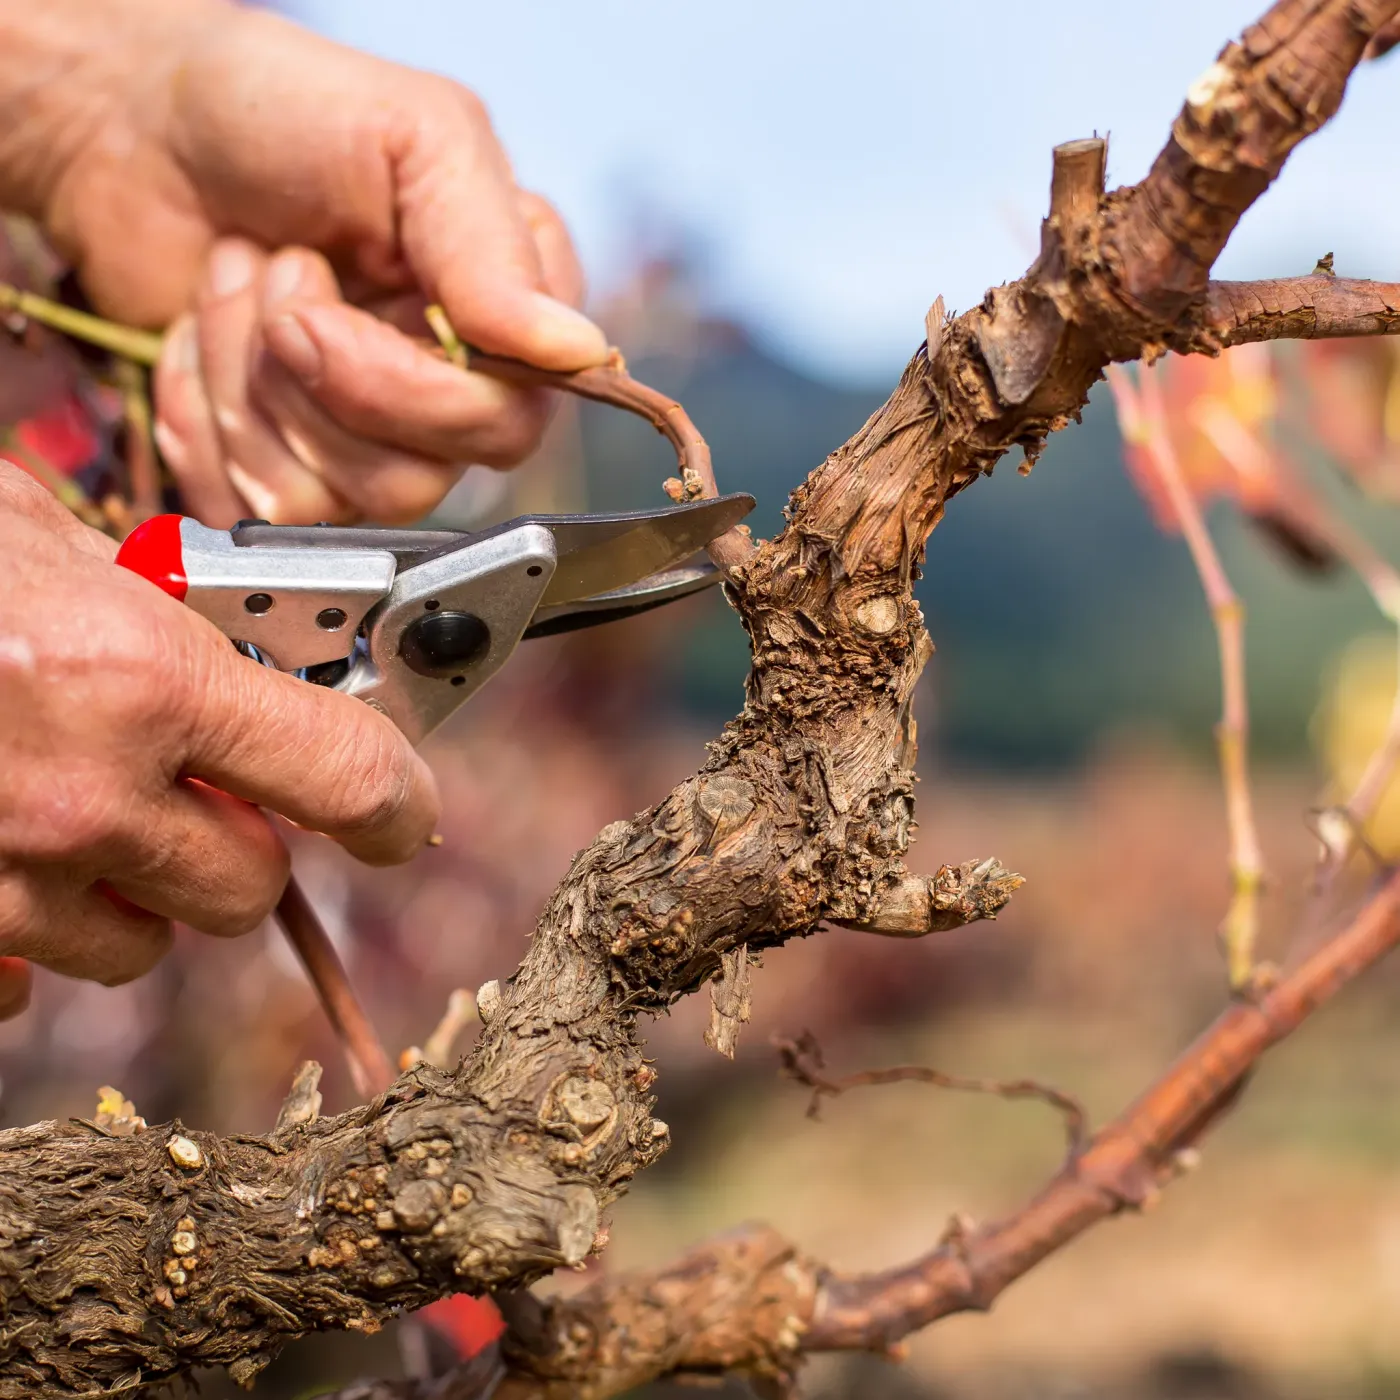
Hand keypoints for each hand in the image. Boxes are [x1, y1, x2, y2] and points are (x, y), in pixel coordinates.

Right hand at [0, 464, 439, 1016]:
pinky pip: (23, 978)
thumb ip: (146, 606)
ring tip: (76, 808)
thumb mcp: (31, 535)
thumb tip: (233, 652)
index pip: (343, 774)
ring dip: (136, 890)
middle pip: (246, 888)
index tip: (405, 813)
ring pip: (139, 943)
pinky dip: (31, 930)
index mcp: (136, 678)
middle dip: (241, 844)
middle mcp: (79, 798)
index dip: (395, 800)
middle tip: (203, 791)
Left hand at [3, 0, 606, 525]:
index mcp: (507, 315)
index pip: (507, 424)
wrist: (138, 122)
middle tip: (275, 286)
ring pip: (330, 501)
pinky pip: (254, 507)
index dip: (409, 396)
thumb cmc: (282, 109)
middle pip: (416, 483)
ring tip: (234, 285)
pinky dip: (199, 418)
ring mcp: (366, 437)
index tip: (316, 313)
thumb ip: (493, 250)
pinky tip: (197, 338)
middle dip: (312, 386)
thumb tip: (576, 351)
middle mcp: (450, 390)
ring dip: (245, 388)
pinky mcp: (287, 465)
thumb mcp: (414, 136)